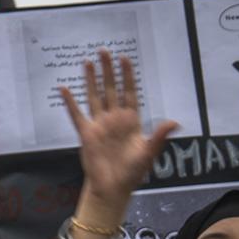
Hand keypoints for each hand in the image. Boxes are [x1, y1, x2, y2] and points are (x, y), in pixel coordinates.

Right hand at [59, 49, 176, 221]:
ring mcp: (99, 124)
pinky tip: (64, 89)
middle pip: (110, 88)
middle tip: (103, 51)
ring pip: (94, 96)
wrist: (113, 187)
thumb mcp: (149, 153)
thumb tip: (175, 122)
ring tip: (87, 62)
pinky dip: (70, 102)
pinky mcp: (86, 133)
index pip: (129, 92)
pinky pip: (77, 114)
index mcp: (131, 120)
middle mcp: (114, 118)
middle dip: (107, 70)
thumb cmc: (133, 171)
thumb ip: (159, 136)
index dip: (127, 75)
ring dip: (90, 80)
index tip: (124, 58)